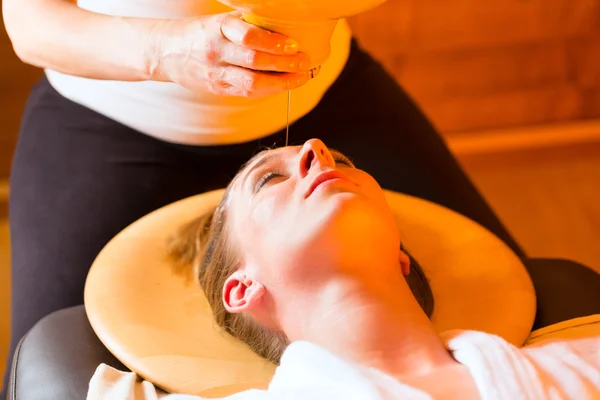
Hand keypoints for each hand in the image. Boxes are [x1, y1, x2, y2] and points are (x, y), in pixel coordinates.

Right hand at [146, 12, 315, 96]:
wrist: (165, 52)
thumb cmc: (199, 32)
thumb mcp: (219, 20)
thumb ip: (246, 23)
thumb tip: (282, 23)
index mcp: (217, 29)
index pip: (248, 37)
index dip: (274, 43)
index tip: (293, 44)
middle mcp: (216, 52)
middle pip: (254, 62)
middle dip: (284, 64)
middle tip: (304, 62)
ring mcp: (216, 73)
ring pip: (252, 83)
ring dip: (280, 83)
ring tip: (299, 78)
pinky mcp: (217, 89)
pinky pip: (246, 93)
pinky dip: (268, 90)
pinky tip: (282, 86)